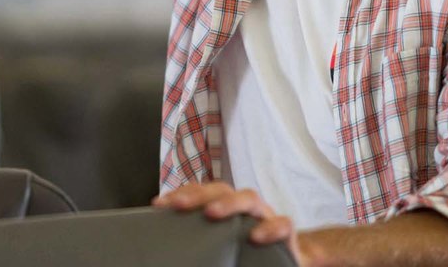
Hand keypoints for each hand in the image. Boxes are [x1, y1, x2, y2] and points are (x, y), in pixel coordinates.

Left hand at [153, 183, 309, 264]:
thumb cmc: (246, 249)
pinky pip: (283, 223)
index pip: (203, 192)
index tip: (159, 205)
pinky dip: (270, 228)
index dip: (182, 193)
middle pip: (222, 189)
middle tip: (179, 205)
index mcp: (226, 207)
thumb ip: (198, 236)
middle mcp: (244, 207)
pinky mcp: (285, 233)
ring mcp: (265, 216)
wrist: (287, 260)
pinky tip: (255, 237)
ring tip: (212, 213)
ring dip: (230, 203)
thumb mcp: (220, 241)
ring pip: (250, 198)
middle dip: (199, 193)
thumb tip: (163, 242)